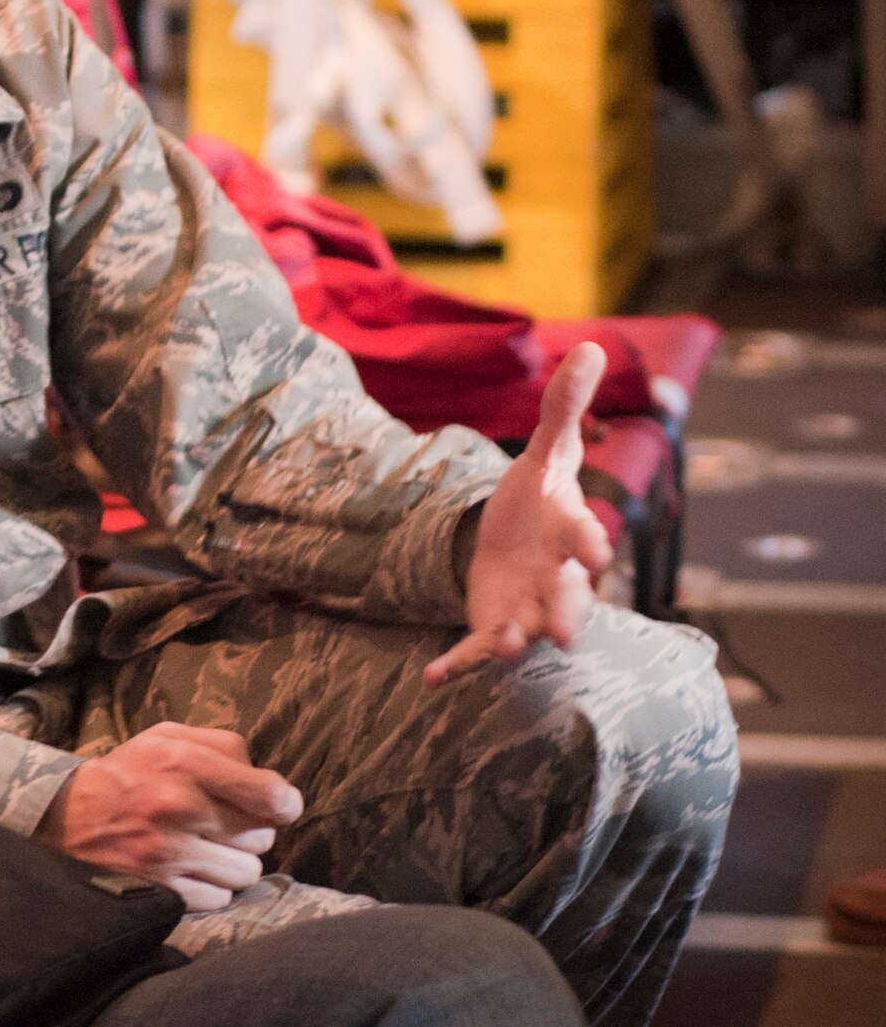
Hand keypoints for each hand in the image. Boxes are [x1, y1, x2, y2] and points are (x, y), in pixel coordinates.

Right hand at [35, 723, 302, 911]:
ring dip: (233, 863)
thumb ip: (223, 747)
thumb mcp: (168, 737)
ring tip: (205, 848)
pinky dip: (211, 888)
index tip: (280, 806)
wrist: (67, 817)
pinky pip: (220, 899)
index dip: (284, 803)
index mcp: (182, 761)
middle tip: (222, 824)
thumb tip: (274, 785)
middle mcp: (177, 806)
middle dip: (249, 831)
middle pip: (262, 836)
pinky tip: (189, 870)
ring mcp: (169, 853)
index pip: (268, 793)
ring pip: (246, 872)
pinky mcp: (161, 889)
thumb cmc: (130, 774)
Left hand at [425, 342, 612, 688]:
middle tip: (565, 633)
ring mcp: (526, 606)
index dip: (591, 544)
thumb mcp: (545, 450)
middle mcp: (556, 578)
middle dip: (568, 614)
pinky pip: (475, 650)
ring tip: (506, 649)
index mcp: (570, 533)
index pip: (586, 538)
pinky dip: (456, 667)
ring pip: (529, 629)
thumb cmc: (538, 497)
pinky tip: (431, 680)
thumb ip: (563, 406)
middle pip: (569, 598)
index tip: (594, 552)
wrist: (512, 538)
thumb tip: (592, 346)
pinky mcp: (492, 624)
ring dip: (516, 641)